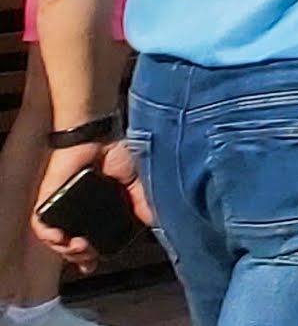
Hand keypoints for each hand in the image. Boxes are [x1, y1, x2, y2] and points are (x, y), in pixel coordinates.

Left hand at [32, 138, 145, 270]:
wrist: (98, 134)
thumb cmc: (115, 151)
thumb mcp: (136, 181)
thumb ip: (143, 201)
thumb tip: (154, 222)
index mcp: (96, 209)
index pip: (89, 239)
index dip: (89, 255)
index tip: (93, 264)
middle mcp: (76, 211)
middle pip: (70, 245)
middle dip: (80, 256)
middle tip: (89, 255)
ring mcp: (61, 206)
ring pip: (55, 240)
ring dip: (65, 250)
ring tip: (79, 246)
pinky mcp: (48, 199)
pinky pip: (41, 224)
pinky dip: (48, 235)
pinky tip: (60, 238)